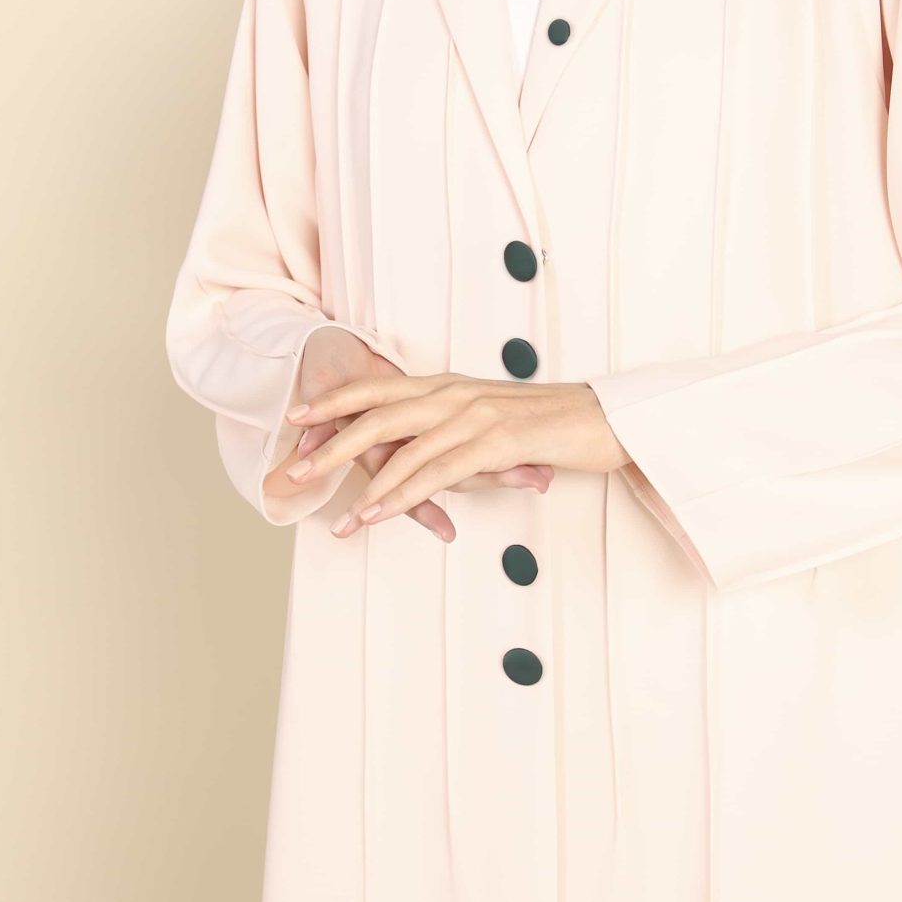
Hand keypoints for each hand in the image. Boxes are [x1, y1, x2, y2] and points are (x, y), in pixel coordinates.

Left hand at [277, 366, 633, 539]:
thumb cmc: (556, 427)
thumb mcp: (496, 430)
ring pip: (402, 449)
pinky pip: (437, 472)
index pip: (380, 387)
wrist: (610, 417)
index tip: (297, 416)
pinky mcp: (496, 441)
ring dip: (361, 484)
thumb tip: (433, 471)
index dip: (336, 400)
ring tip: (335, 517)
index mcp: (453, 385)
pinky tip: (377, 514)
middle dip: (329, 443)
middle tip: (291, 469)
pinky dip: (401, 496)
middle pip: (377, 414)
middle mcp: (456, 393)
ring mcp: (475, 414)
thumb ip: (458, 444)